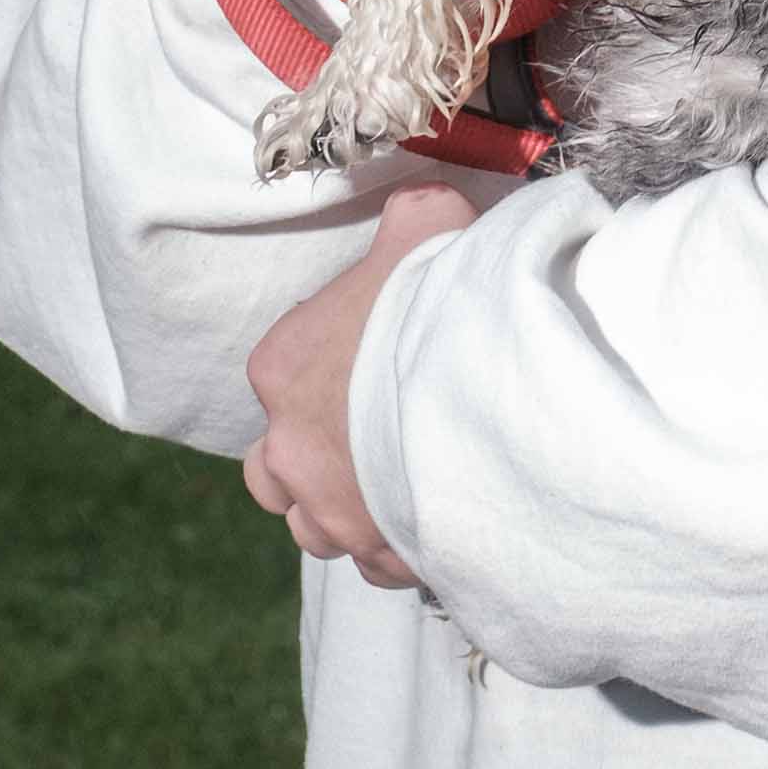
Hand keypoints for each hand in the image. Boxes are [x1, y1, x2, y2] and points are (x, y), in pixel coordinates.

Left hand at [240, 179, 479, 588]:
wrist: (495, 392)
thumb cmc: (448, 302)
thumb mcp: (430, 225)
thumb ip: (412, 215)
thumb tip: (420, 204)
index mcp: (283, 367)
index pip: (279, 372)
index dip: (327, 363)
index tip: (376, 357)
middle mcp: (290, 451)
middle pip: (272, 470)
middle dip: (308, 458)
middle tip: (367, 435)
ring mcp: (334, 514)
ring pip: (314, 528)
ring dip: (345, 508)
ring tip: (399, 482)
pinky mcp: (382, 557)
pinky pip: (376, 564)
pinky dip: (397, 547)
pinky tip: (434, 519)